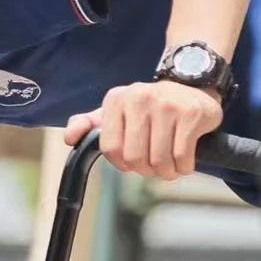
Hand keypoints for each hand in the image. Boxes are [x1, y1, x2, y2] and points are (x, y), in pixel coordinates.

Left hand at [64, 80, 222, 180]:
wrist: (190, 88)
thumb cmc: (147, 108)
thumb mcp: (114, 111)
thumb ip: (87, 125)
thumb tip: (69, 138)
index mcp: (116, 99)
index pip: (110, 148)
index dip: (121, 164)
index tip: (131, 164)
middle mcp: (139, 98)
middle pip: (135, 158)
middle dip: (145, 171)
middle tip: (153, 167)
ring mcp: (167, 104)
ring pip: (160, 161)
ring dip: (165, 172)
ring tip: (169, 166)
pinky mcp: (191, 114)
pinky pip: (182, 157)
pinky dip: (183, 168)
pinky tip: (183, 162)